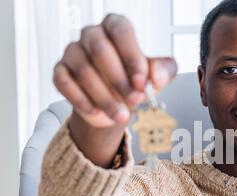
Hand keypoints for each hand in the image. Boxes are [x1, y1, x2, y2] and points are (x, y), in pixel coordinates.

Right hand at [53, 14, 177, 128]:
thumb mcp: (158, 74)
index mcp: (116, 27)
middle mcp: (92, 34)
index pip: (121, 31)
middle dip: (120, 81)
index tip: (142, 83)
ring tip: (121, 115)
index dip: (131, 58)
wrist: (118, 102)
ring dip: (104, 98)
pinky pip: (64, 83)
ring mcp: (73, 51)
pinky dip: (82, 101)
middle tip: (135, 100)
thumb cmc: (137, 81)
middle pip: (99, 51)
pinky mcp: (60, 71)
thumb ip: (164, 70)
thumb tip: (156, 77)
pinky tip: (97, 112)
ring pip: (83, 71)